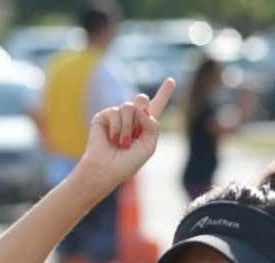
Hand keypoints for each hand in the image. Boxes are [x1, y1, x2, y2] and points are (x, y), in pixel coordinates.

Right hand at [75, 77, 174, 191]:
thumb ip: (152, 126)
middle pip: (142, 98)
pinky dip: (117, 128)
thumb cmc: (128, 162)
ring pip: (129, 106)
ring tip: (123, 144)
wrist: (107, 169)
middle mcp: (131, 118)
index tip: (171, 80)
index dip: (164, 93)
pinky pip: (115, 112)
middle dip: (141, 110)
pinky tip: (113, 140)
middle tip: (135, 131)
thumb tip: (141, 108)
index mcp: (145, 125)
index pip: (156, 106)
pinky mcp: (103, 116)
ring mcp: (117, 116)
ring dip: (128, 128)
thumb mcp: (149, 146)